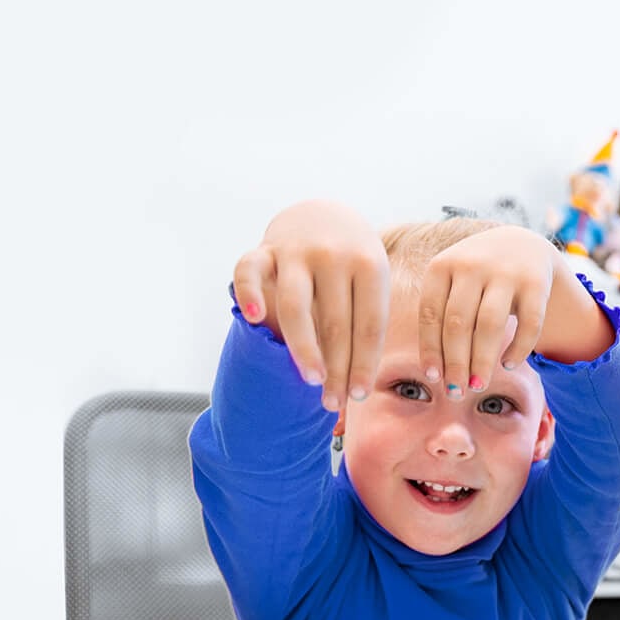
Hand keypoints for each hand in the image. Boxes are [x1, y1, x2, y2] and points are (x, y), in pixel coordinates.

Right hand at [231, 201, 388, 411]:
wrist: (323, 215)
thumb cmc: (351, 265)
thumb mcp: (370, 282)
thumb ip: (364, 322)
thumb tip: (357, 386)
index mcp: (369, 264)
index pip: (368, 325)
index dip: (363, 364)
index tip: (358, 396)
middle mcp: (333, 255)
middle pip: (335, 323)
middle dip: (335, 368)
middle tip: (334, 404)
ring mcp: (296, 250)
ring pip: (295, 306)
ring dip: (304, 348)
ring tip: (311, 380)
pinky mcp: (264, 249)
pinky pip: (249, 270)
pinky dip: (249, 292)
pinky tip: (253, 318)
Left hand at [413, 226, 557, 393]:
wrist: (521, 245)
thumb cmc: (475, 278)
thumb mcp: (450, 283)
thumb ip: (439, 316)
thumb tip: (434, 374)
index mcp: (442, 265)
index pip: (430, 314)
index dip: (430, 350)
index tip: (433, 377)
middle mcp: (472, 263)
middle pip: (458, 324)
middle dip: (456, 363)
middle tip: (456, 392)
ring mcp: (505, 270)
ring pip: (490, 325)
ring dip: (482, 361)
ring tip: (477, 385)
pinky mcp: (535, 281)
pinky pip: (528, 324)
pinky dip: (518, 349)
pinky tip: (508, 365)